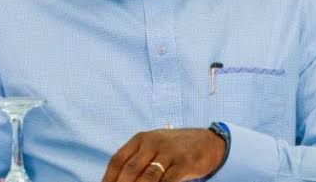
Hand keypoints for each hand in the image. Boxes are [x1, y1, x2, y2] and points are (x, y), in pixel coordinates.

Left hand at [101, 128, 225, 181]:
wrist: (207, 141)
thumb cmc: (173, 150)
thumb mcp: (153, 148)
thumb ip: (137, 161)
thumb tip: (117, 180)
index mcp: (141, 139)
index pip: (117, 160)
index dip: (108, 178)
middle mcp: (152, 143)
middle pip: (130, 170)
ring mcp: (169, 152)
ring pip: (147, 178)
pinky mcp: (184, 163)